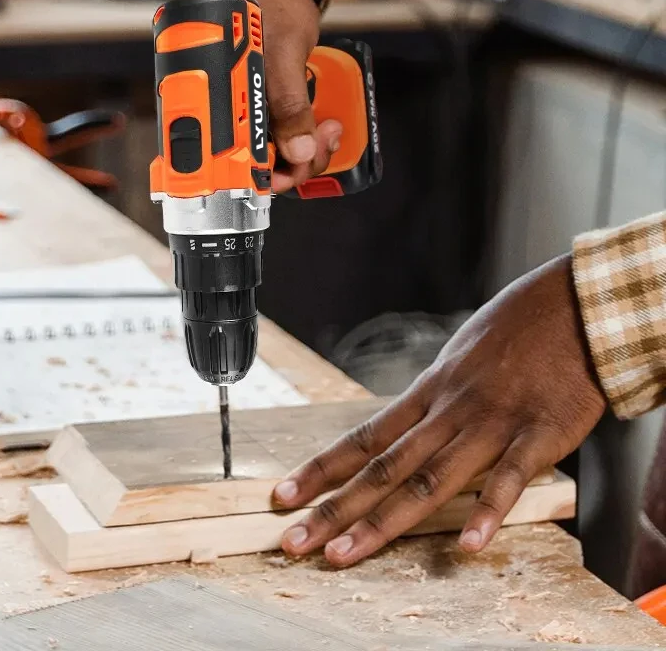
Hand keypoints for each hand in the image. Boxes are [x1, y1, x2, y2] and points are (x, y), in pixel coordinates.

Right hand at [205, 0, 340, 191]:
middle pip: (255, 161)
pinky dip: (302, 137)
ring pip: (271, 152)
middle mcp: (223, 107)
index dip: (264, 176)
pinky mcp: (259, 105)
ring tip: (327, 129)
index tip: (295, 174)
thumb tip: (296, 151)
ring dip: (304, 150)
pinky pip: (280, 135)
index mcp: (212, 97)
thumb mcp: (282, 51)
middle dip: (296, 160)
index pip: (230, 160)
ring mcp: (241, 107)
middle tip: (324, 138)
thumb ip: (288, 104)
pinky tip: (319, 125)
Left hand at [272, 254, 605, 566]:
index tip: (284, 495)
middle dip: (333, 508)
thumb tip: (415, 422)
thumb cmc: (517, 326)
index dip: (320, 469)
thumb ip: (438, 397)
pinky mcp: (538, 435)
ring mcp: (490, 424)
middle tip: (293, 542)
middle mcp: (448, 411)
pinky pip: (510, 480)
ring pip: (429, 480)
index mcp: (429, 392)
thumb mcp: (461, 357)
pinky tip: (468, 546)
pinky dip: (488, 512)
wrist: (573, 303)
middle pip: (383, 467)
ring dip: (384, 521)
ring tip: (344, 553)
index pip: (364, 438)